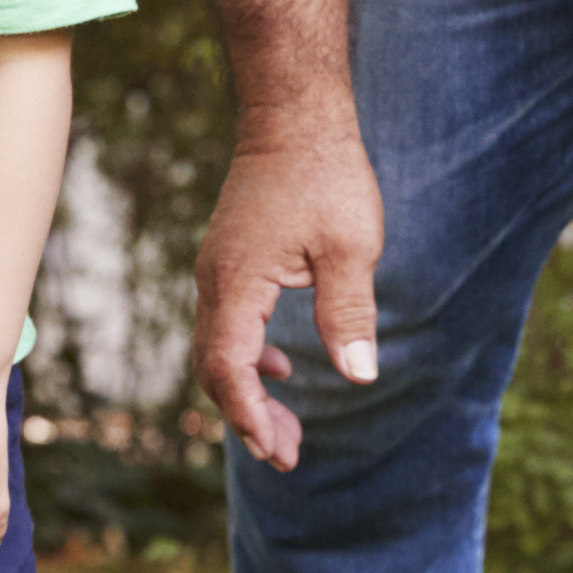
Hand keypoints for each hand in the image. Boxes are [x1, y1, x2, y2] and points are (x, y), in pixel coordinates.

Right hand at [193, 118, 384, 472]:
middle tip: (289, 455)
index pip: (229, 368)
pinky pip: (226, 326)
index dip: (250, 415)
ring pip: (218, 351)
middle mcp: (215, 282)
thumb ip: (349, 312)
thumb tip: (358, 375)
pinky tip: (280, 368)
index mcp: (237, 283)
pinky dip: (247, 360)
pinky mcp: (229, 263)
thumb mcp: (350, 247)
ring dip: (247, 393)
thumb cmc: (325, 175)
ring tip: (285, 429)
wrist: (294, 117)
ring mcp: (217, 272)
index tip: (280, 450)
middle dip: (248, 418)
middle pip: (215, 369)